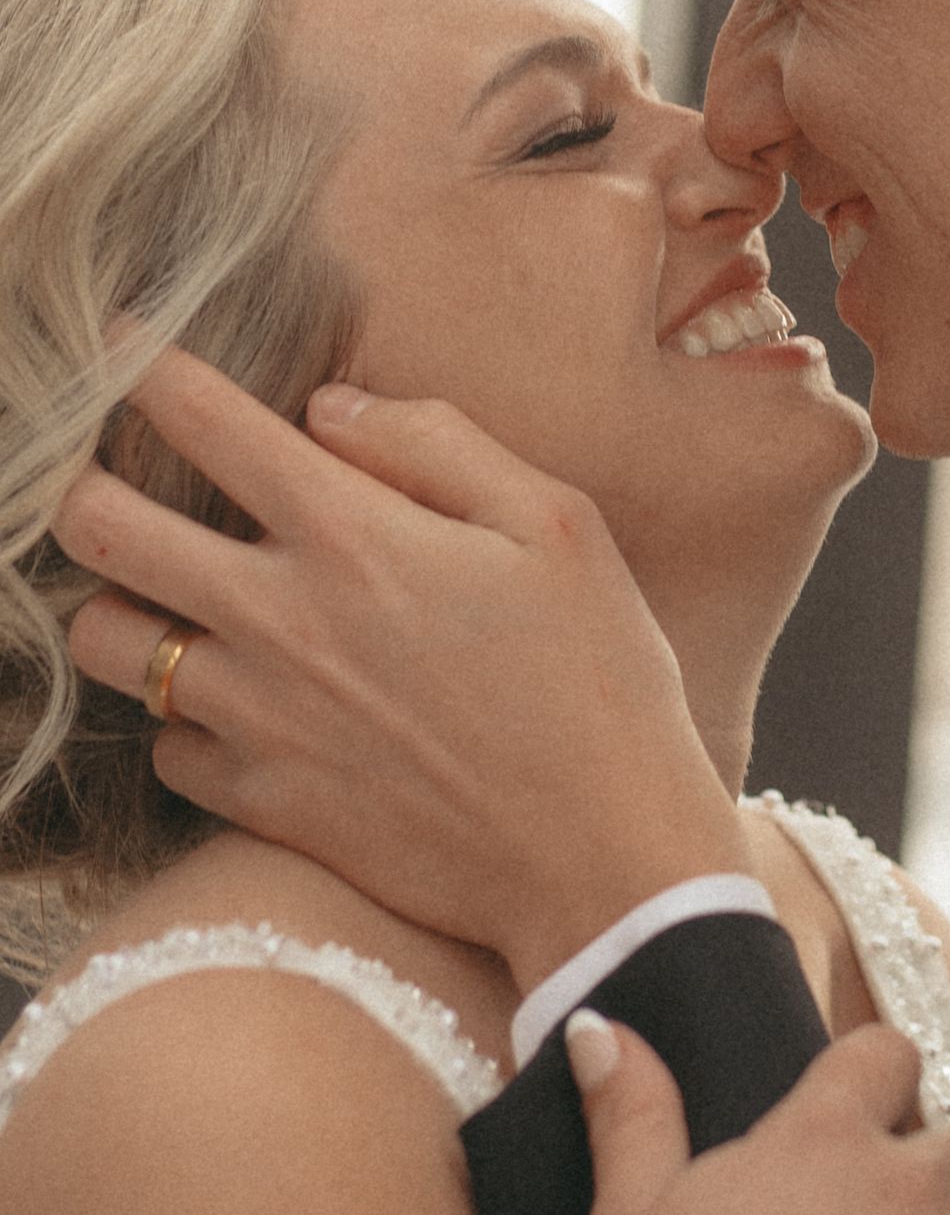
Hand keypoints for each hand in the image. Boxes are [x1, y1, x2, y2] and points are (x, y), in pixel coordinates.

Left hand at [53, 351, 747, 987]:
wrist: (603, 861)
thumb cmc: (603, 687)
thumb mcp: (560, 528)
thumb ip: (439, 443)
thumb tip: (330, 409)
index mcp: (351, 532)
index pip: (192, 414)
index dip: (137, 364)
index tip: (122, 353)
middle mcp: (279, 618)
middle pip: (95, 523)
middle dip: (81, 482)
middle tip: (115, 481)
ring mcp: (259, 717)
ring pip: (102, 641)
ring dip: (122, 607)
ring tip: (171, 602)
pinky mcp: (263, 803)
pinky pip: (164, 747)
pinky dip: (184, 722)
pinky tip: (238, 710)